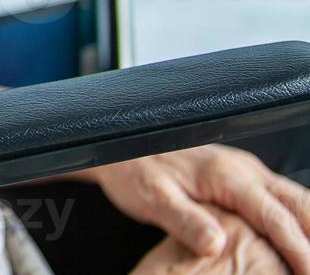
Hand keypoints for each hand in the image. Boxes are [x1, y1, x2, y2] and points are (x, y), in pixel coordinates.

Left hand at [92, 146, 309, 272]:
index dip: (299, 248)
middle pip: (297, 203)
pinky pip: (280, 199)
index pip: (274, 215)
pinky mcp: (241, 178)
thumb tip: (216, 245)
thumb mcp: (153, 198)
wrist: (118, 148)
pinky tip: (301, 239)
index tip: (309, 272)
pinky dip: (298, 219)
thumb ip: (185, 220)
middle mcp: (242, 168)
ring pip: (294, 199)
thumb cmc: (133, 170)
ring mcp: (245, 171)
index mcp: (225, 173)